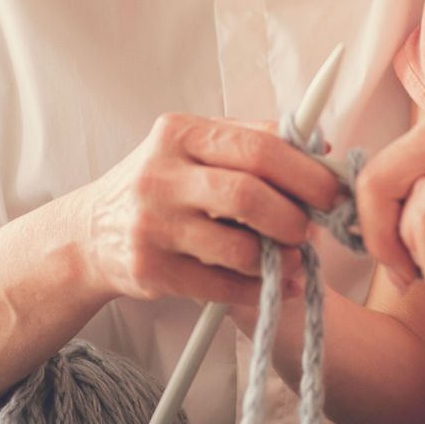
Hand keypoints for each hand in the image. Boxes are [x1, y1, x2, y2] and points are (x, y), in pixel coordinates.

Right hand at [78, 114, 342, 307]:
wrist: (91, 233)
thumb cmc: (161, 184)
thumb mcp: (194, 147)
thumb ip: (253, 140)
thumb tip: (320, 145)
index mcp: (180, 133)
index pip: (258, 147)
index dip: (306, 172)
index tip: (333, 191)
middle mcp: (161, 175)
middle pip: (248, 195)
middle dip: (294, 217)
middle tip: (312, 230)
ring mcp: (153, 224)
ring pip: (238, 247)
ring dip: (278, 259)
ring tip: (293, 259)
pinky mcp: (151, 269)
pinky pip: (221, 287)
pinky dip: (258, 290)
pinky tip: (277, 286)